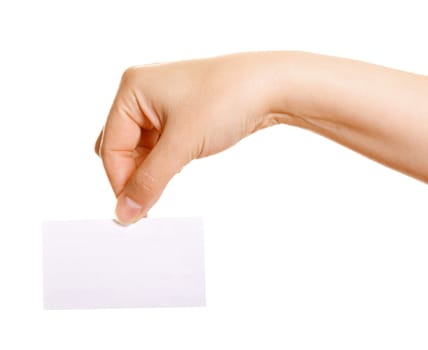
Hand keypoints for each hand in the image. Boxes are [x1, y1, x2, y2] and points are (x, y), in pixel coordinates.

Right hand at [95, 54, 273, 224]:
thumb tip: (126, 212)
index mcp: (132, 89)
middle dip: (131, 175)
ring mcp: (160, 103)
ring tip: (162, 187)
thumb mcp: (182, 144)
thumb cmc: (226, 99)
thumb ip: (150, 181)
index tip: (131, 211)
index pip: (111, 145)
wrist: (270, 86)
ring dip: (148, 170)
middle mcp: (142, 93)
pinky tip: (176, 170)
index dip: (119, 181)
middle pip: (120, 147)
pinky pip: (158, 144)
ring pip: (140, 148)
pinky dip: (162, 162)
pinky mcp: (178, 114)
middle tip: (145, 203)